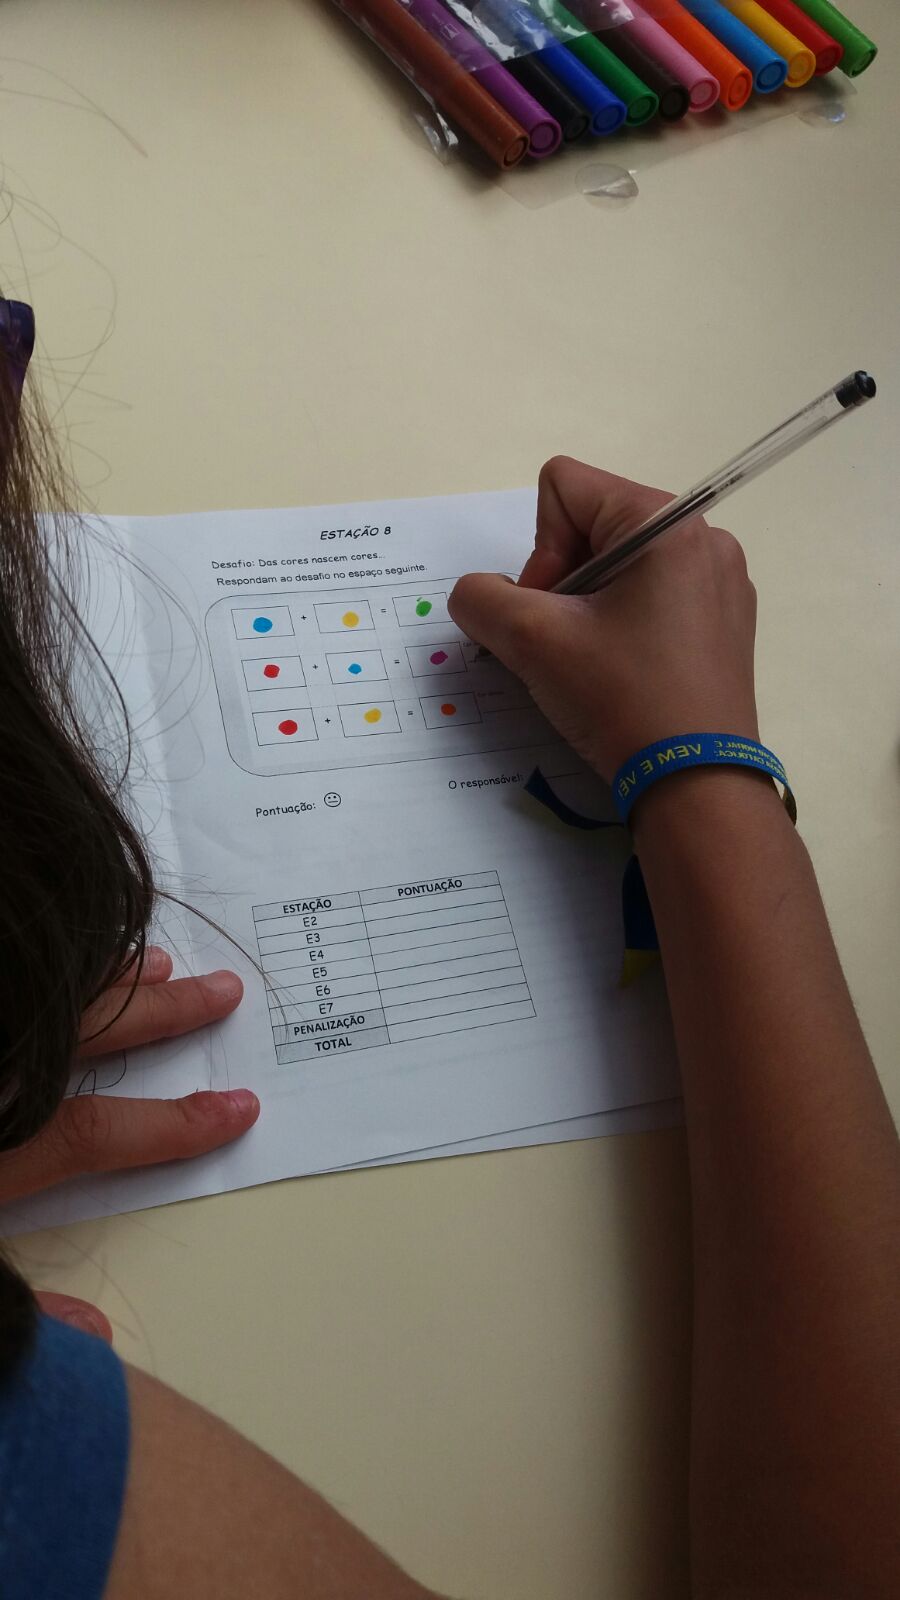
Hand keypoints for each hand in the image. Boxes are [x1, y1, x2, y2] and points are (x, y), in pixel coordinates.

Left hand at [0, 947, 258, 1341]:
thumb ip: (21, 1307)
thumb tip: (97, 1336)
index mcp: (1, 1152)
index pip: (98, 1132)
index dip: (174, 1123)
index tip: (240, 1109)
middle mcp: (1, 1084)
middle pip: (88, 1036)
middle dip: (164, 1017)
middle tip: (224, 992)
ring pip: (55, 997)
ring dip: (111, 981)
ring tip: (161, 966)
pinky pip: (27, 984)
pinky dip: (61, 972)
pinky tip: (78, 964)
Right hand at [449, 457, 758, 783]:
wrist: (697, 783)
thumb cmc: (621, 699)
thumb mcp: (533, 642)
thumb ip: (482, 599)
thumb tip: (480, 595)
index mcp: (666, 522)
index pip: (564, 487)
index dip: (538, 549)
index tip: (553, 613)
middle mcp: (703, 537)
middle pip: (593, 524)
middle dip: (563, 579)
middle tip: (567, 643)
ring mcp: (721, 580)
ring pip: (620, 564)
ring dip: (589, 606)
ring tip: (596, 662)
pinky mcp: (725, 621)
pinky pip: (654, 595)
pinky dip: (624, 624)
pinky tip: (626, 673)